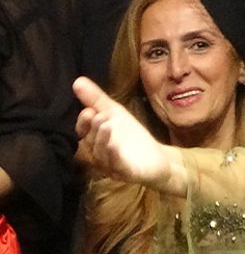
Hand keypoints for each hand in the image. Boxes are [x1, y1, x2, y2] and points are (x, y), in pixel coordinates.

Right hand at [73, 77, 186, 194]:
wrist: (158, 158)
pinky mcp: (124, 173)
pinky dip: (112, 154)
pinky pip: (115, 165)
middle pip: (89, 143)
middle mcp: (97, 156)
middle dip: (91, 128)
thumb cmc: (132, 137)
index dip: (82, 123)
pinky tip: (114, 143)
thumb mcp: (115, 113)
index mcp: (92, 142)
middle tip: (95, 114)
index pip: (80, 133)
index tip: (88, 110)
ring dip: (101, 138)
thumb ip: (96, 99)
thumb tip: (77, 80)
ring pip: (100, 154)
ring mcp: (109, 166)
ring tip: (106, 122)